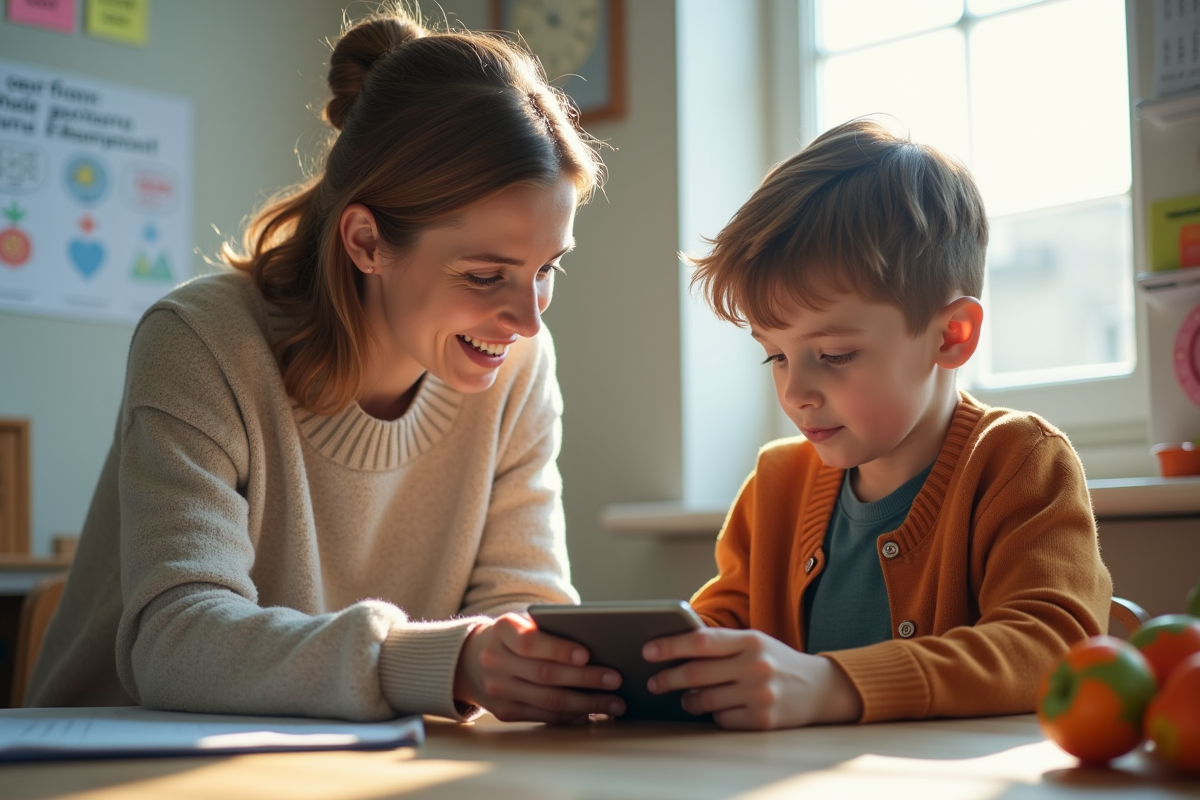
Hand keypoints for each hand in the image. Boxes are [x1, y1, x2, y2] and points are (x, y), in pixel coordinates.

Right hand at [454, 613, 624, 722]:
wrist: (473, 659)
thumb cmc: (515, 636)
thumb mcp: (525, 622)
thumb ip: (552, 629)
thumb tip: (600, 645)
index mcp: (502, 630)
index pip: (530, 642)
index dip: (559, 650)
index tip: (587, 654)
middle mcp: (495, 660)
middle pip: (544, 674)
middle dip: (585, 679)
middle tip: (615, 679)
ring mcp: (497, 690)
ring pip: (548, 701)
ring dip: (586, 704)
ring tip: (614, 702)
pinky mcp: (504, 712)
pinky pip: (544, 717)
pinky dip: (572, 716)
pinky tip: (592, 711)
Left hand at [643, 628, 862, 729]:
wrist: (821, 688)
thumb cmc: (776, 662)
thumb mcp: (754, 643)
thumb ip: (721, 645)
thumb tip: (674, 651)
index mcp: (751, 640)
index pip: (701, 640)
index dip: (670, 646)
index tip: (648, 650)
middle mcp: (756, 666)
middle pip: (696, 673)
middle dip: (668, 678)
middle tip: (653, 682)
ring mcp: (760, 695)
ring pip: (705, 700)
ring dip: (688, 700)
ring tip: (685, 697)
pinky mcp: (763, 721)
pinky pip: (722, 720)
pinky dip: (714, 715)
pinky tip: (716, 709)